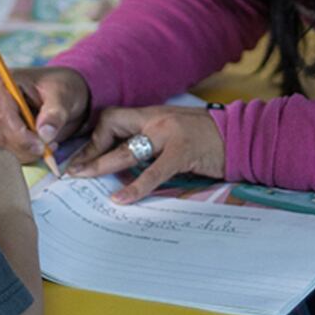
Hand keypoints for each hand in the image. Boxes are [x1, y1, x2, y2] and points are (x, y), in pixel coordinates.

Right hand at [0, 66, 90, 162]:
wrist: (62, 91)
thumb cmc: (62, 88)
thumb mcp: (65, 96)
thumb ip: (55, 113)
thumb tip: (45, 134)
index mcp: (3, 82)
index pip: (4, 116)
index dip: (20, 136)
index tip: (41, 146)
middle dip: (24, 147)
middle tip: (49, 148)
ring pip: (0, 145)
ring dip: (24, 152)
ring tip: (49, 145)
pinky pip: (3, 148)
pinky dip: (21, 153)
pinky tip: (39, 147)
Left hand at [68, 106, 225, 203]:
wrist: (243, 135)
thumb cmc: (210, 139)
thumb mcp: (176, 134)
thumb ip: (152, 143)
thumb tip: (124, 164)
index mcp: (155, 115)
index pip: (113, 118)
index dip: (94, 138)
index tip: (81, 158)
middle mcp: (159, 119)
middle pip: (112, 125)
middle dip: (89, 149)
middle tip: (72, 170)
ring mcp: (171, 134)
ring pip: (127, 150)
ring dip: (100, 166)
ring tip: (81, 178)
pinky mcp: (184, 152)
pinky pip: (153, 172)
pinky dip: (135, 187)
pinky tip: (121, 199)